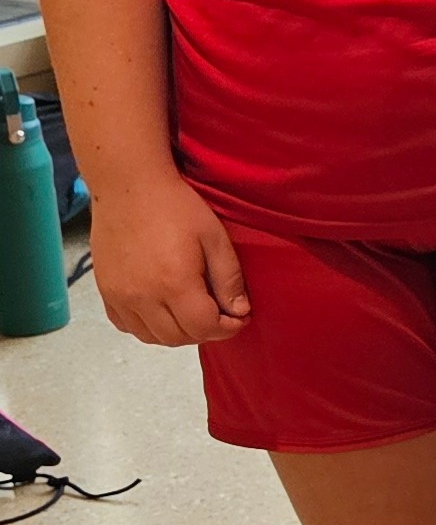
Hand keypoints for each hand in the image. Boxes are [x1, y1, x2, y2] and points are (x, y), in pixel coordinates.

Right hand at [91, 169, 250, 344]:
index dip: (228, 328)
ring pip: (151, 337)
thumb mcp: (215, 238)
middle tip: (221, 314)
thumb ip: (229, 278)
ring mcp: (119, 297)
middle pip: (178, 337)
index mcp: (174, 284)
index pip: (203, 328)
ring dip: (178, 333)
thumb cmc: (176, 207)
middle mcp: (142, 298)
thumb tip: (239, 311)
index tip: (241, 317)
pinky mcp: (105, 292)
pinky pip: (127, 326)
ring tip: (194, 313)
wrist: (128, 187)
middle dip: (205, 331)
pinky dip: (148, 327)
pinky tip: (163, 311)